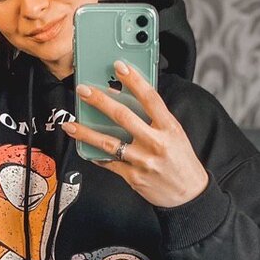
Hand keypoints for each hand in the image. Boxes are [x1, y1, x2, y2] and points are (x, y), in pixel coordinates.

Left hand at [63, 60, 209, 207]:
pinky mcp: (134, 177)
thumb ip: (155, 118)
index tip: (119, 66)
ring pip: (109, 142)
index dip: (134, 80)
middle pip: (123, 117)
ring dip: (86, 132)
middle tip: (83, 90)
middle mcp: (156, 143)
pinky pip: (109, 163)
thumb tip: (128, 99)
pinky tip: (84, 147)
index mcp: (169, 128)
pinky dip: (95, 154)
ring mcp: (143, 161)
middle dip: (100, 101)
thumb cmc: (181, 160)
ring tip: (70, 124)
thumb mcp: (175, 134)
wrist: (189, 194)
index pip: (150, 98)